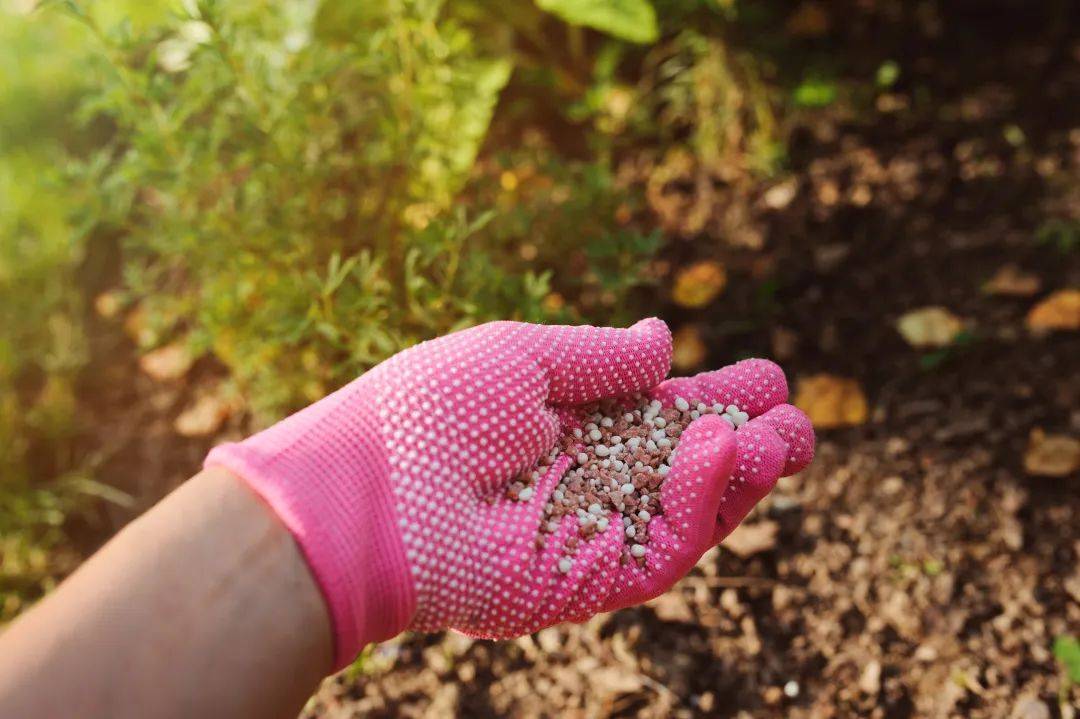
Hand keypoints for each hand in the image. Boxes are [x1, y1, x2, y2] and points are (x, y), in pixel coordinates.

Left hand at [206, 319, 813, 667]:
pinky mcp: (594, 577)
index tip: (765, 376)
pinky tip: (728, 451)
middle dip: (748, 440)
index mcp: (569, 421)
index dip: (713, 397)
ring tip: (788, 434)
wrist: (367, 495)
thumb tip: (664, 340)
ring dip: (745, 472)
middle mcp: (589, 477)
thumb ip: (598, 357)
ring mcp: (594, 530)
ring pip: (690, 508)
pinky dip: (704, 500)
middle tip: (795, 414)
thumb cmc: (428, 409)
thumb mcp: (519, 354)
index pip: (658, 412)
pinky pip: (667, 542)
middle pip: (686, 465)